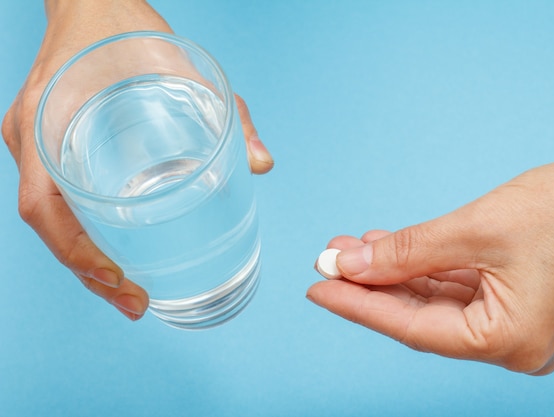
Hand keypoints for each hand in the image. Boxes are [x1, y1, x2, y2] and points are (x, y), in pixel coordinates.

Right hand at [2, 0, 272, 320]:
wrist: (92, 0)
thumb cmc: (127, 30)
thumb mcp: (182, 66)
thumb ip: (228, 113)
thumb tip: (262, 164)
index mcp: (47, 122)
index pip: (44, 207)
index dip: (78, 254)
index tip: (121, 283)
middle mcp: (33, 141)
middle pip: (48, 225)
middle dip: (88, 273)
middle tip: (136, 303)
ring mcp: (35, 145)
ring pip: (50, 219)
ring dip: (84, 260)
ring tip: (127, 291)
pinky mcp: (49, 145)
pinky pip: (57, 199)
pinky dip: (83, 231)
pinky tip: (115, 250)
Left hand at [308, 149, 553, 374]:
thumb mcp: (473, 229)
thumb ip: (407, 251)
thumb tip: (349, 264)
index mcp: (508, 341)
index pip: (411, 327)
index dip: (358, 305)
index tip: (316, 290)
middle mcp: (511, 345)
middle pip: (420, 316)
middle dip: (372, 284)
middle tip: (328, 262)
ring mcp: (513, 326)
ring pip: (434, 300)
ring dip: (392, 272)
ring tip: (350, 250)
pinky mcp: (514, 303)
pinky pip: (454, 288)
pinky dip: (420, 268)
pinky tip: (388, 248)